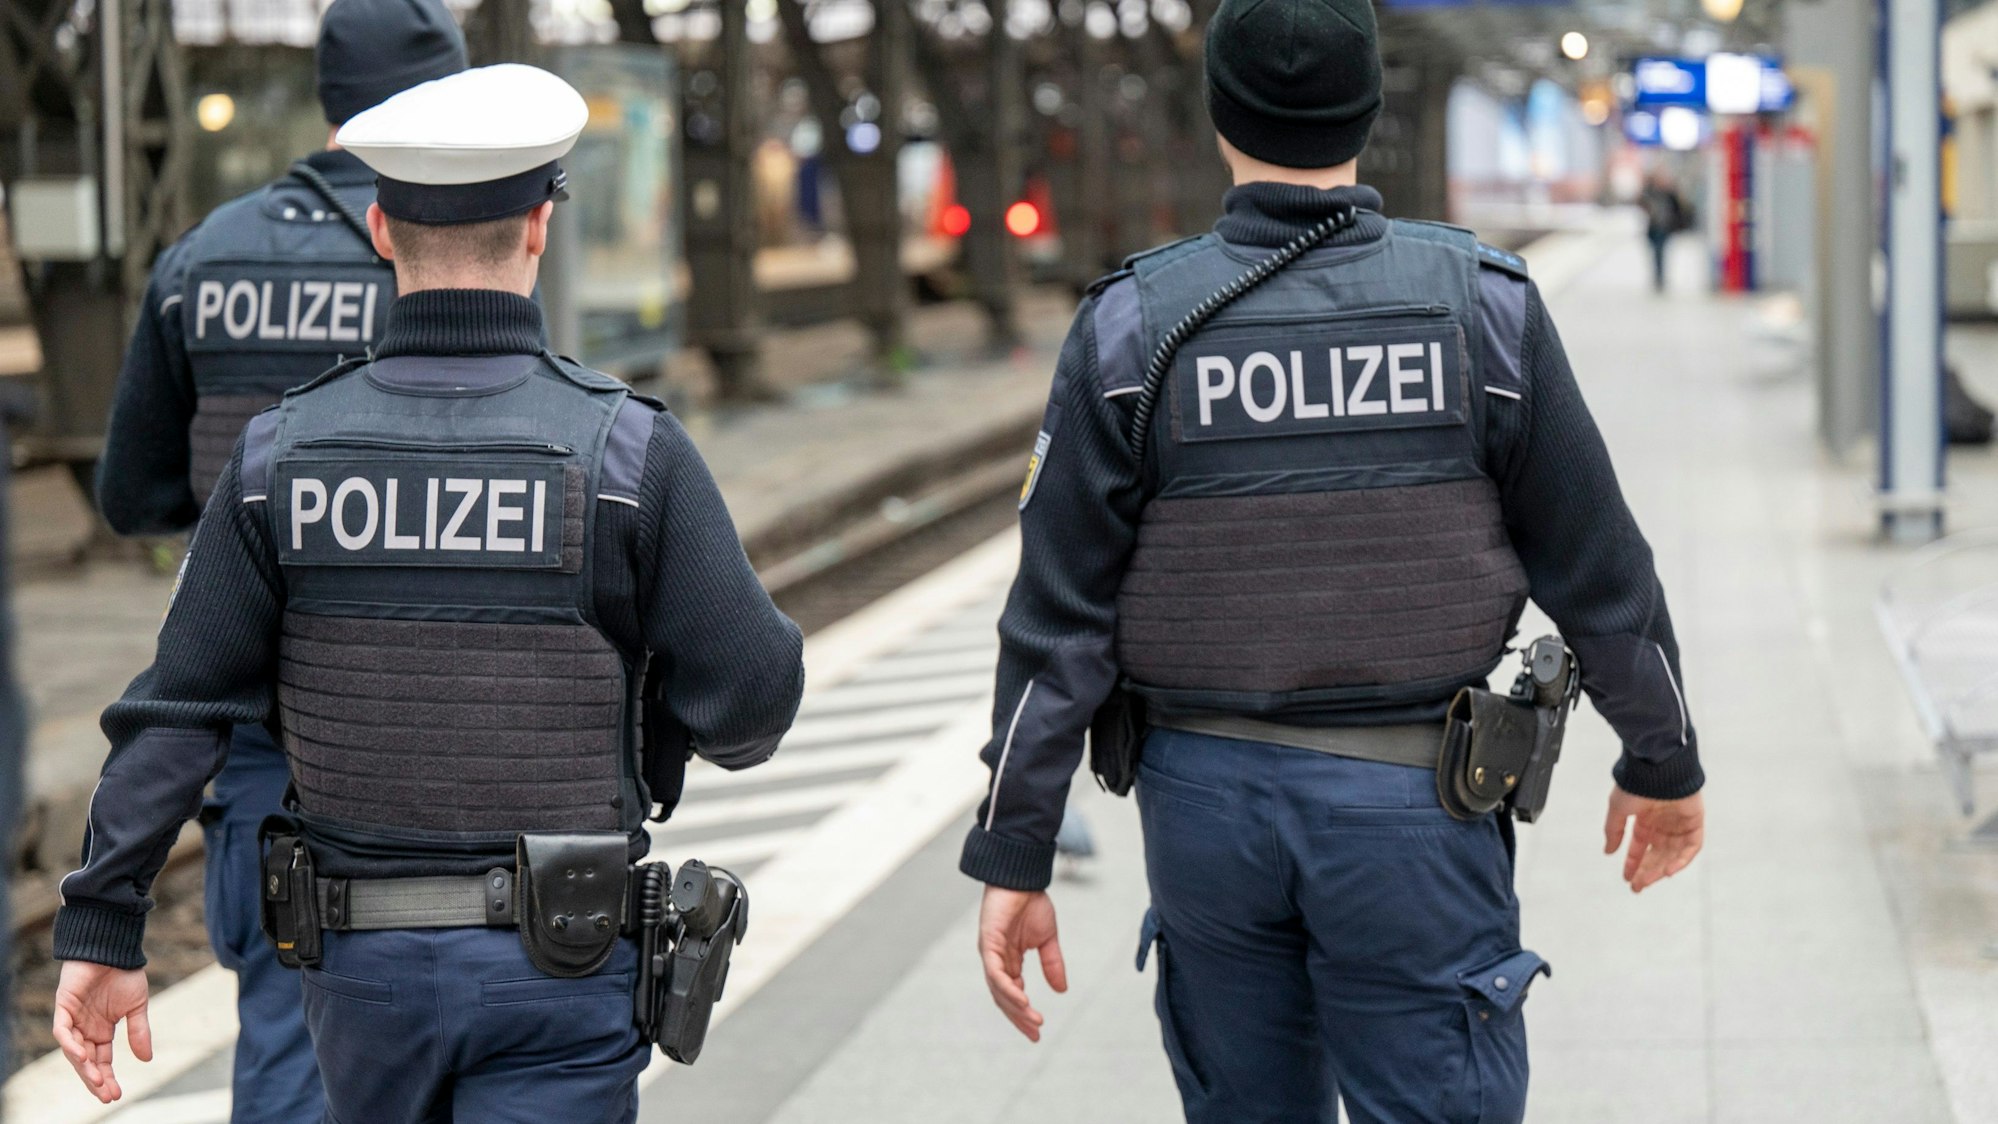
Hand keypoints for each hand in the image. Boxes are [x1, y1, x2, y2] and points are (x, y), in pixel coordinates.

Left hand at [53, 960, 152, 1102]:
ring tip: (97, 1081)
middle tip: (106, 1095)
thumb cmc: (124, 973)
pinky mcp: (64, 1007)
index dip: (107, 1077)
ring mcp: (73, 1019)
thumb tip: (146, 1059)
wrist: (113, 948)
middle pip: (87, 1061)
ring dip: (84, 1067)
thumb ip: (139, 1031)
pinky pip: (62, 1031)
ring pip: (73, 1051)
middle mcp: (85, 1028)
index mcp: (102, 1030)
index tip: (116, 1094)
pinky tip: (83, 1055)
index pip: (102, 1060)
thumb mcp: (137, 1006)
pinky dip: (70, 1044)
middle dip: (95, 1079)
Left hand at [977, 886, 1067, 1042]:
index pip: (1012, 994)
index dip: (1023, 1013)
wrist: (1023, 876)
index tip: (1038, 1030)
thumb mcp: (1047, 939)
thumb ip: (1052, 964)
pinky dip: (1007, 987)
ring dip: (1015, 1006)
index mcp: (1008, 960)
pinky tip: (1021, 998)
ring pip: (998, 989)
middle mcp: (996, 960)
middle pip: (1003, 997)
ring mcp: (990, 952)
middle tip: (1035, 1035)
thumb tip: (1062, 990)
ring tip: (1033, 1019)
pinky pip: (995, 972)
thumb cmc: (1031, 903)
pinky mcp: (988, 942)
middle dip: (1018, 1017)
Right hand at [1604, 786, 1704, 893]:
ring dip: (1661, 869)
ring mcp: (1679, 825)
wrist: (1658, 769)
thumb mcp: (1618, 809)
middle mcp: (1662, 824)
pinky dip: (1681, 860)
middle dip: (1646, 871)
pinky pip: (1691, 847)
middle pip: (1656, 855)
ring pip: (1673, 855)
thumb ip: (1614, 831)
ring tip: (1650, 881)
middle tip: (1638, 886)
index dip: (1633, 863)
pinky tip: (1668, 870)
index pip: (1639, 847)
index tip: (1627, 878)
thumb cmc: (1637, 785)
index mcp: (1645, 820)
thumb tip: (1608, 851)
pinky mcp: (1694, 823)